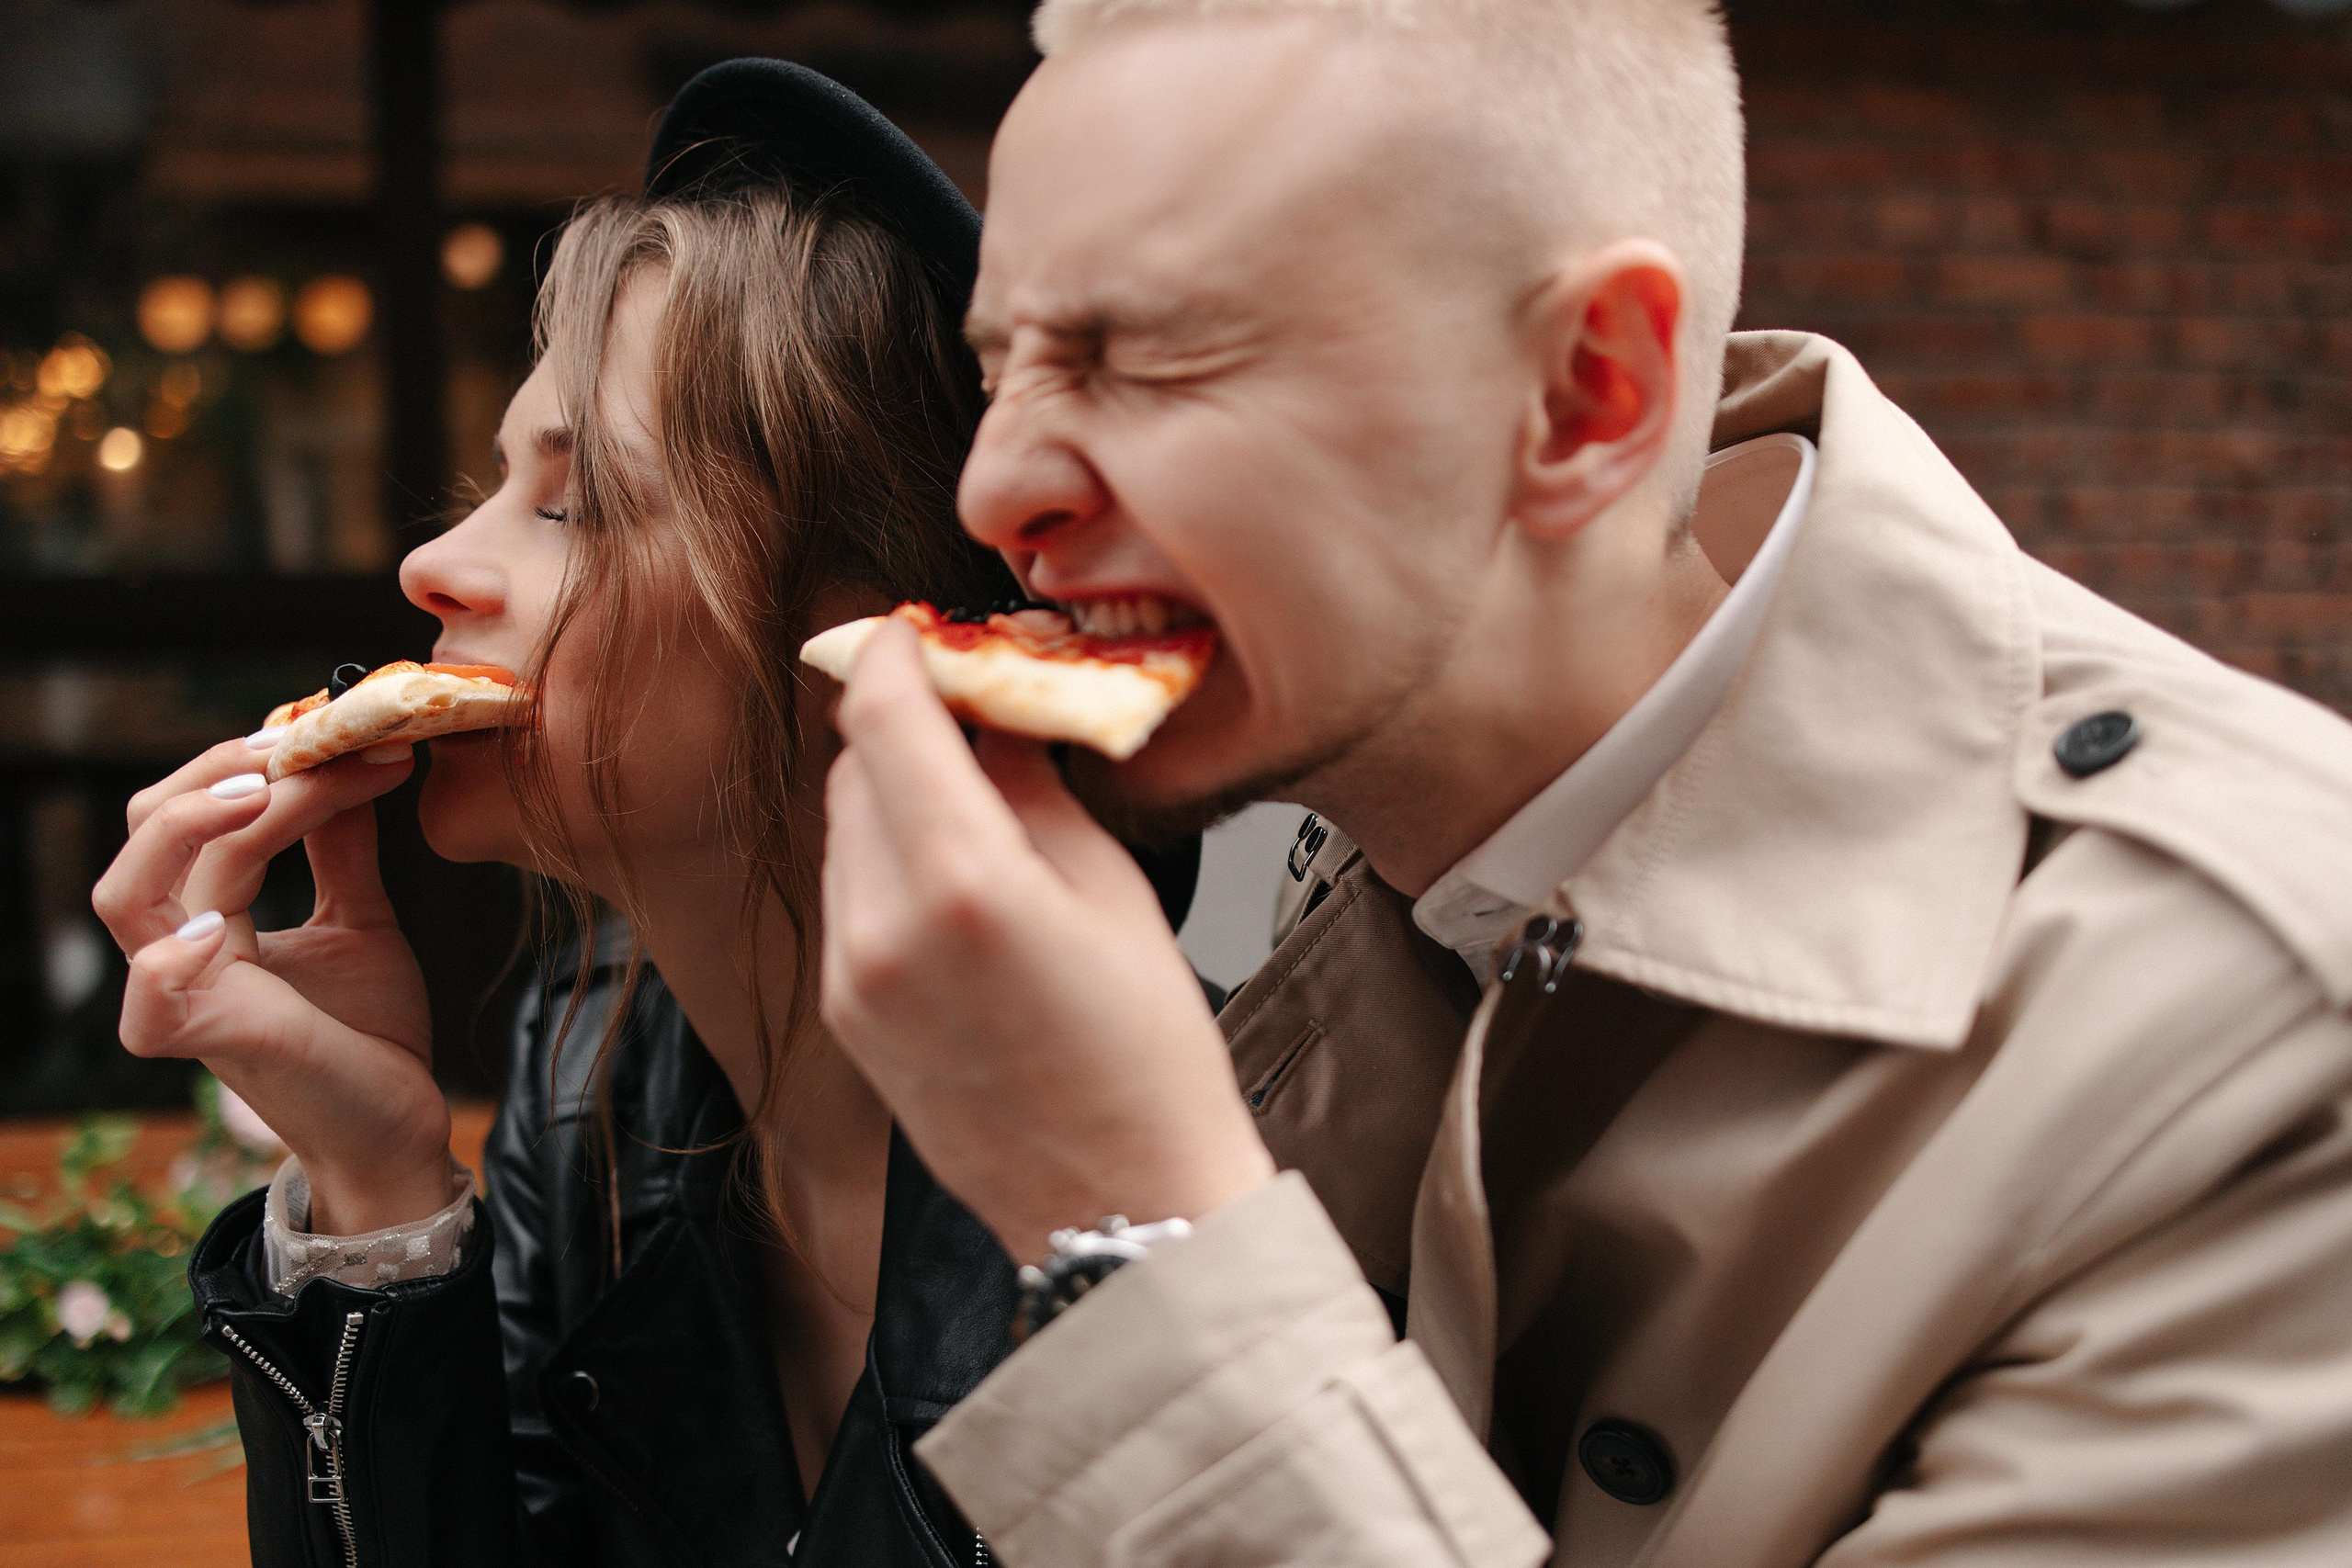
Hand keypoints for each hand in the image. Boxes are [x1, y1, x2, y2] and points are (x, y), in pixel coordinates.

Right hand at [92, 736, 453, 1232]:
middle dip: (219, 770)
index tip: (348, 729)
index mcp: (211, 914)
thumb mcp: (359, 918)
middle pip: (147, 833)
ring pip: (129, 895)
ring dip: (193, 827)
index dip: (264, 761)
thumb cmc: (369, 1032)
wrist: (400, 1126)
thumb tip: (347, 763)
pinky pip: (150, 1002)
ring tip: (267, 790)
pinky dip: (170, 960)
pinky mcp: (211, 1043)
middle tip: (307, 739)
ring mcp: (187, 996)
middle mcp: (183, 949)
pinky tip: (217, 927)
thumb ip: (339, 849)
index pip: (201, 812)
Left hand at [821, 620, 1275, 1261]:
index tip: (918, 629)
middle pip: (853, 769)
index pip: (885, 719)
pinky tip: (956, 873)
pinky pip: (847, 897)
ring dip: (891, 791)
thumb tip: (991, 712)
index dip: (895, 654)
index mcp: (961, 885)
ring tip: (973, 795)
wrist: (1121, 1204)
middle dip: (901, 723)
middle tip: (968, 704)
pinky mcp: (846, 1018)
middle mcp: (881, 930)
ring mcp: (852, 980)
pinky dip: (885, 859)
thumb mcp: (1111, 892)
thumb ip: (1032, 788)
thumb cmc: (1148, 1055)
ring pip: (842, 831)